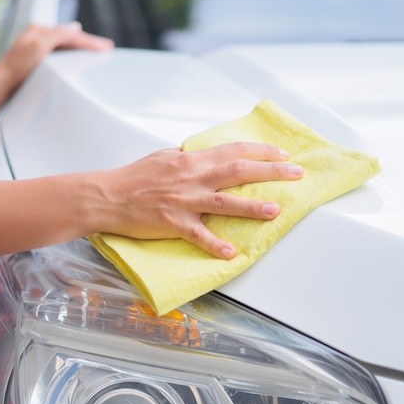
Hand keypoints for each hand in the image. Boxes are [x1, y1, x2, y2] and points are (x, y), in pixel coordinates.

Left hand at [0, 22, 113, 91]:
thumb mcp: (38, 45)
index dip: (90, 41)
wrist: (2, 86)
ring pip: (66, 48)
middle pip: (70, 39)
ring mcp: (38, 51)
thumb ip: (57, 35)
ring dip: (81, 50)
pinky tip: (78, 62)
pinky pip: (61, 57)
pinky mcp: (38, 63)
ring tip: (96, 52)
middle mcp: (38, 38)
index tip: (107, 46)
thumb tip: (75, 28)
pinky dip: (73, 58)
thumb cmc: (16, 68)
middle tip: (106, 47)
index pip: (71, 34)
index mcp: (38, 31)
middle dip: (88, 43)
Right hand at [90, 142, 303, 258]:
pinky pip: (198, 235)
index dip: (261, 151)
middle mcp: (192, 177)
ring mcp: (184, 200)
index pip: (233, 151)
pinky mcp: (173, 222)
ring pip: (224, 202)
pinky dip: (215, 245)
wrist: (107, 195)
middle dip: (271, 172)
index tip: (282, 155)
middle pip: (238, 171)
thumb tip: (206, 153)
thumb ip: (189, 156)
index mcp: (191, 159)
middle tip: (296, 175)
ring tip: (275, 210)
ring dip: (252, 206)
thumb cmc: (135, 176)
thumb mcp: (164, 156)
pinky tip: (232, 253)